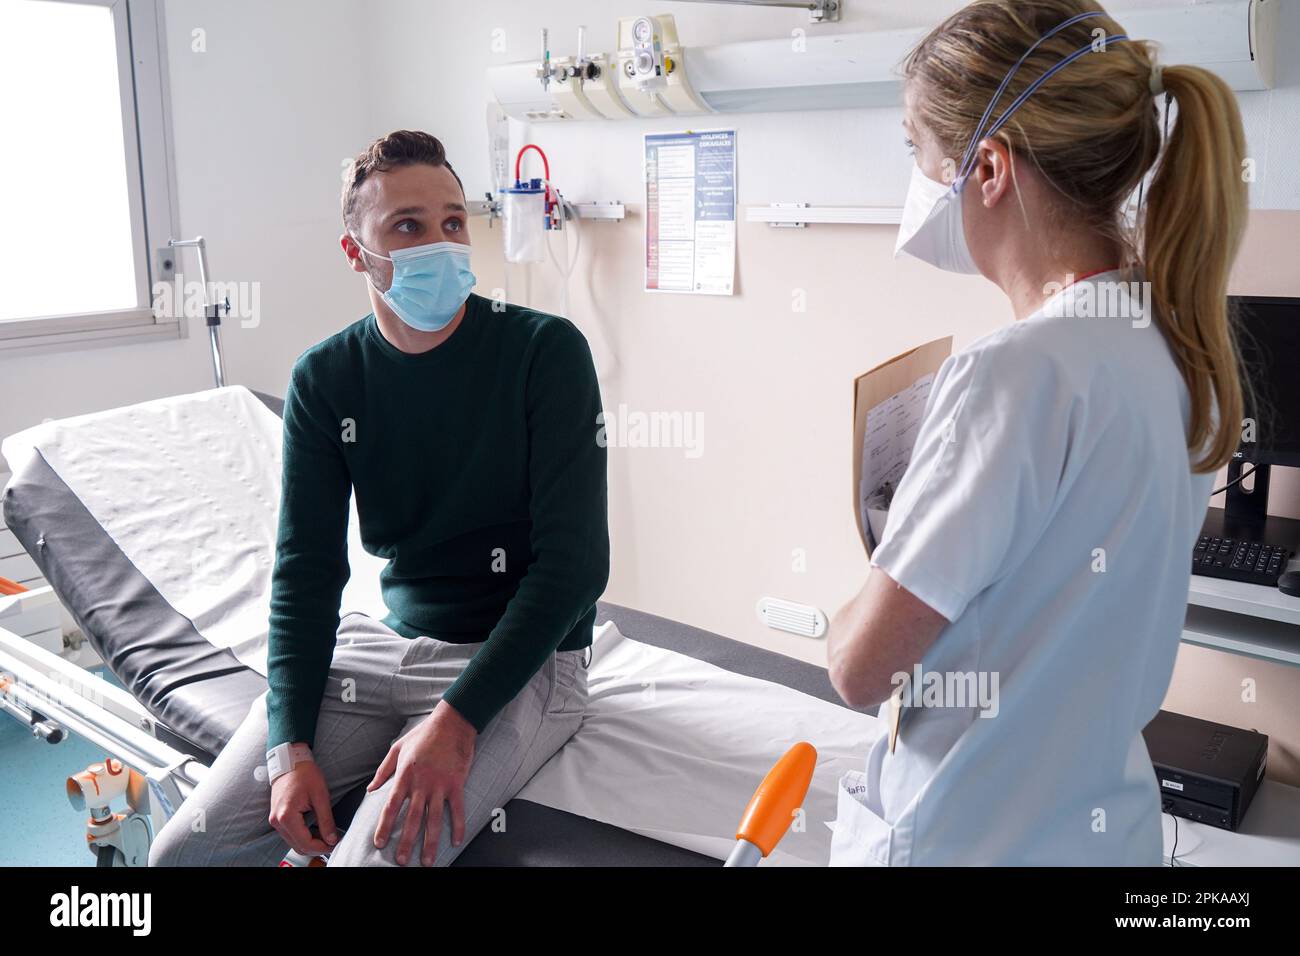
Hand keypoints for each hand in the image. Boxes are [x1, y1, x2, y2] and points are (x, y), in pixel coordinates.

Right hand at [268, 758, 338, 856]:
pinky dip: (303, 837)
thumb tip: (332, 839)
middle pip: (298, 846)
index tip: (335, 844)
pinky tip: (315, 831)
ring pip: (293, 843)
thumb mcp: (320, 796)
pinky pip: (290, 835)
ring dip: (310, 843)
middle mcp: (277, 821)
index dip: (322, 847)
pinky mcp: (277, 818)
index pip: (305, 843)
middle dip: (316, 848)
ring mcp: (275, 821)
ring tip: (326, 837)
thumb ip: (326, 820)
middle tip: (332, 842)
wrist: (290, 761)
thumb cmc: (305, 774)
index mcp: (287, 816)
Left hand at [367, 700, 476, 865]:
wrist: (453, 721)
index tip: (379, 843)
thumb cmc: (424, 733)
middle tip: (402, 861)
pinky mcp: (457, 783)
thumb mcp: (398, 747)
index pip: (392, 806)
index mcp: (405, 775)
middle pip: (412, 818)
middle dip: (406, 842)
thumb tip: (371, 789)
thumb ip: (384, 770)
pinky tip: (456, 841)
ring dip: (430, 842)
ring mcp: (440, 785)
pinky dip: (458, 826)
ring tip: (427, 861)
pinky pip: (457, 809)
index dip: (384, 826)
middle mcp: (422, 783)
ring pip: (434, 819)